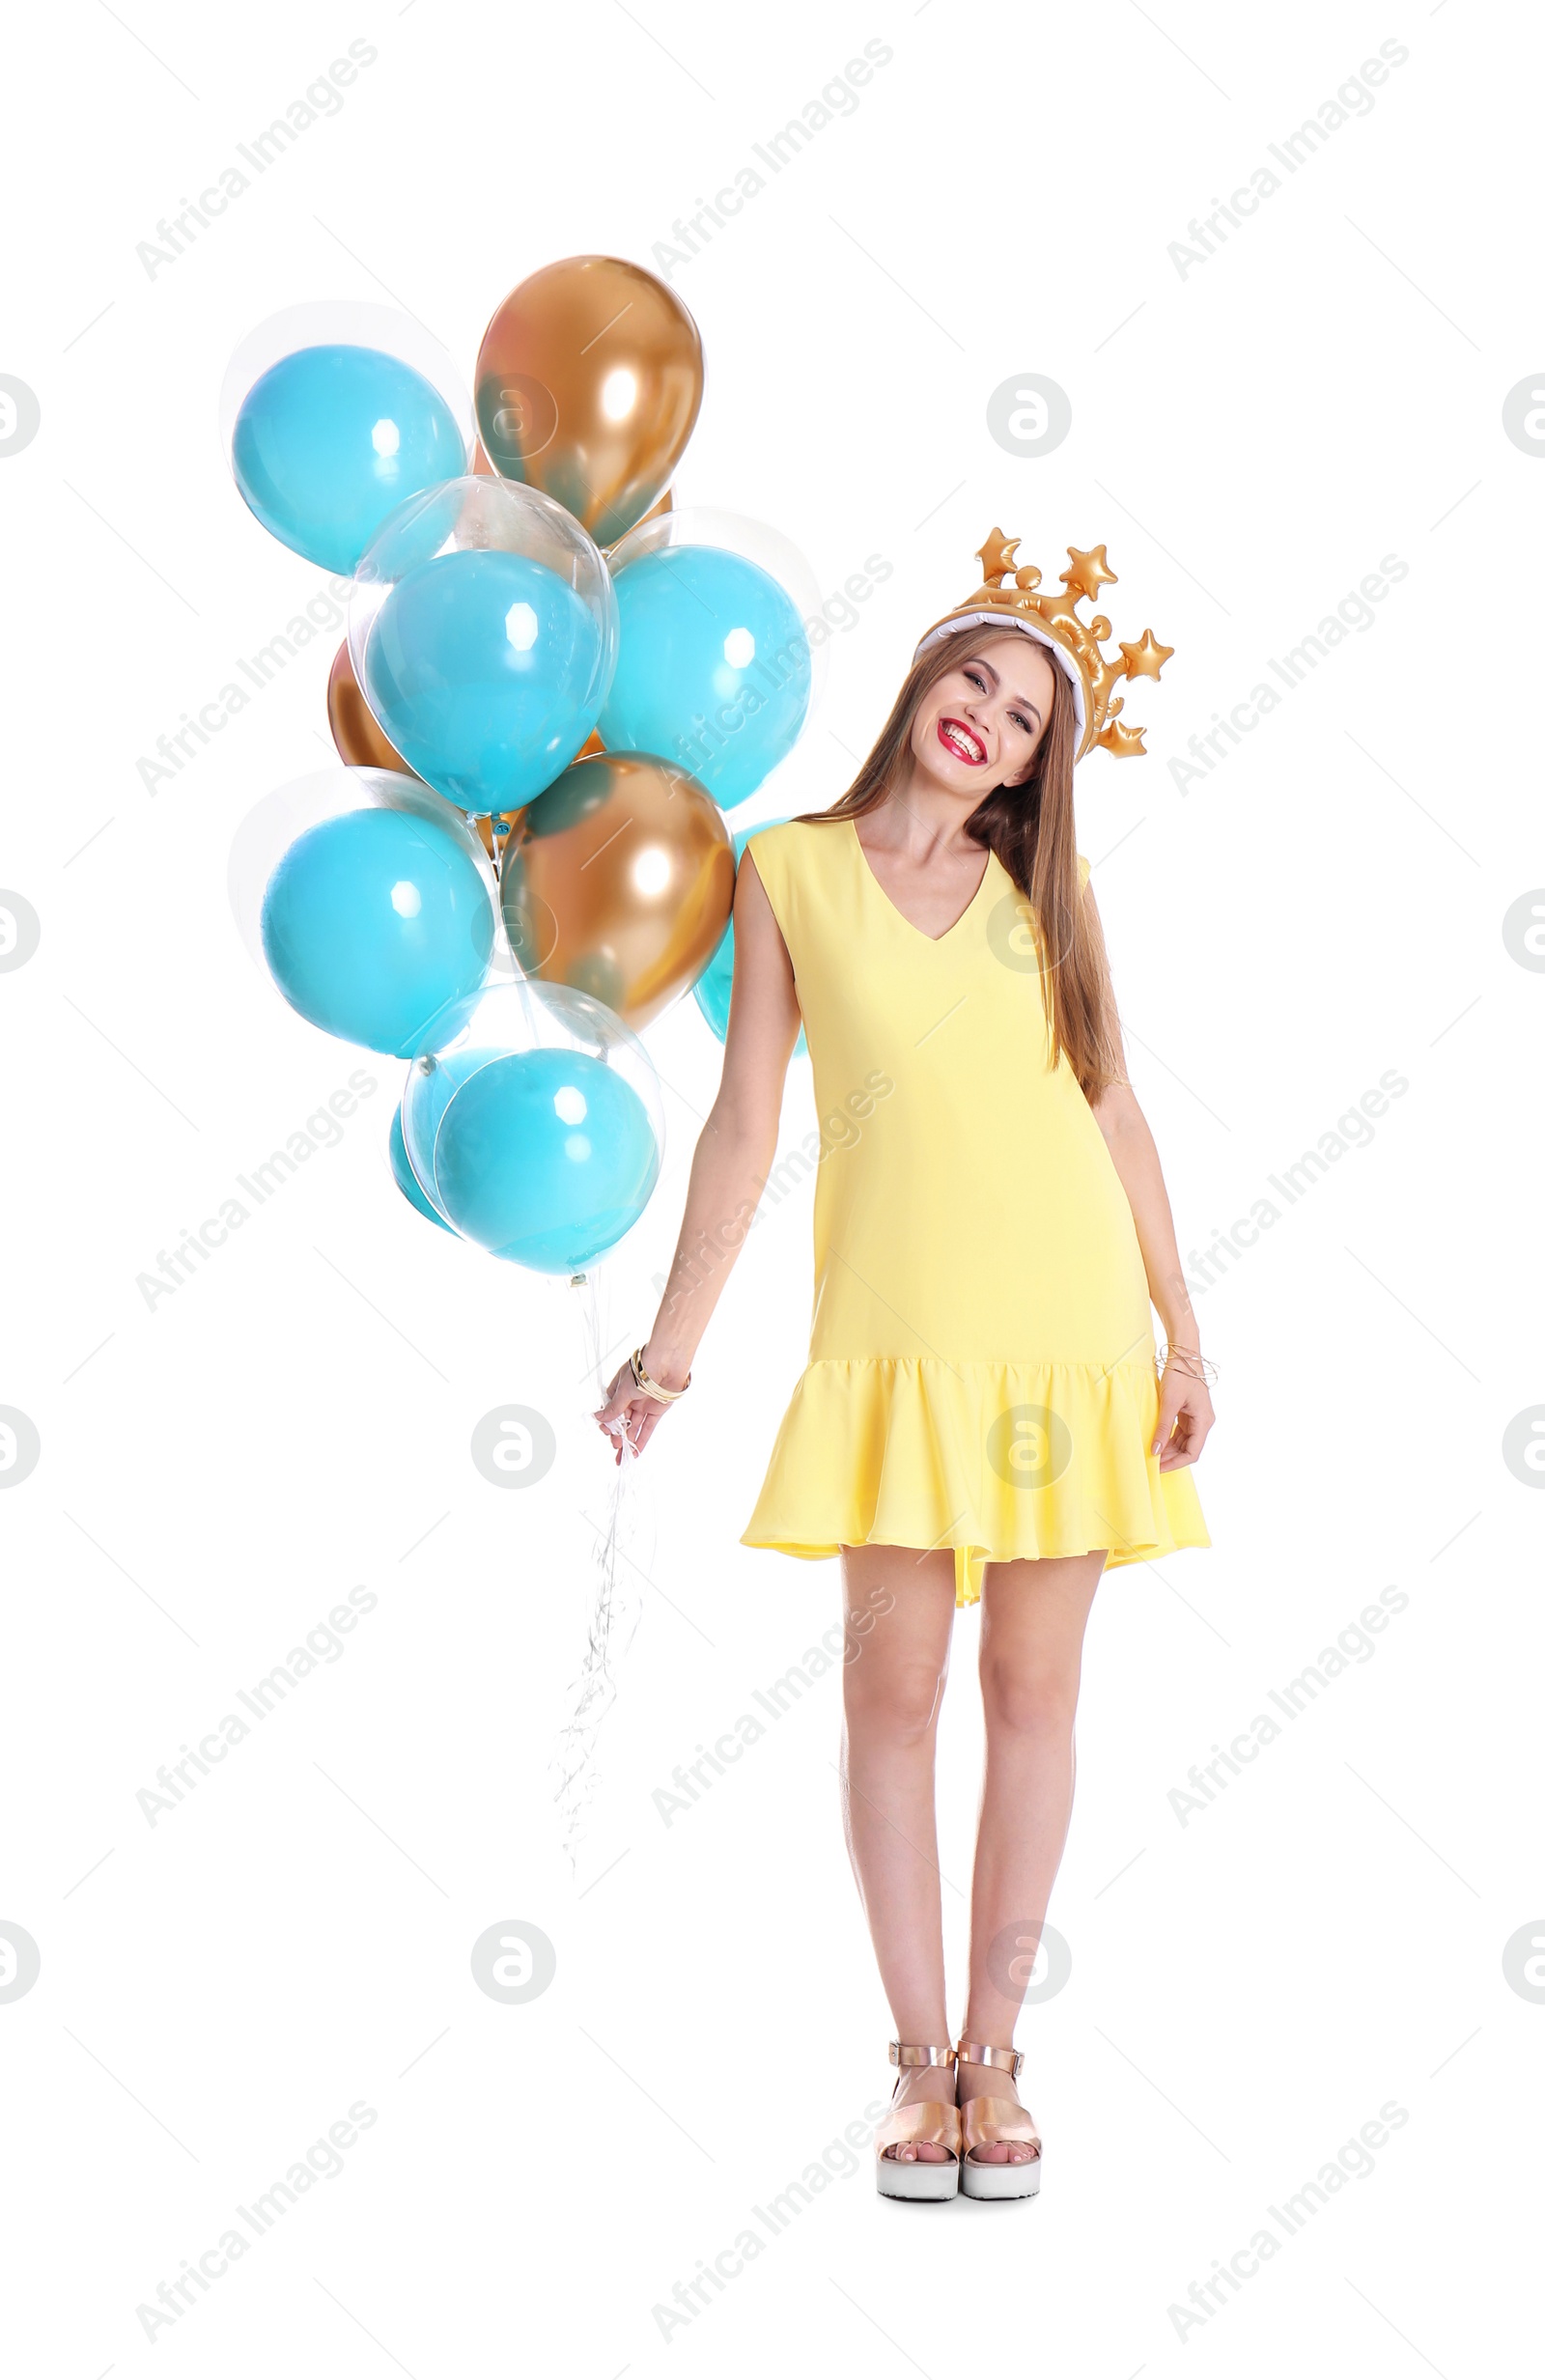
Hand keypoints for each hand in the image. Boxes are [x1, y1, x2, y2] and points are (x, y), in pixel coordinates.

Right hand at [592, 1353, 685, 1465]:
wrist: (666, 1363)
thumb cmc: (641, 1371)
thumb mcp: (623, 1391)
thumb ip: (614, 1408)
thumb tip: (598, 1418)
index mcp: (618, 1390)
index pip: (609, 1410)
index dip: (607, 1423)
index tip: (606, 1431)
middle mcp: (630, 1399)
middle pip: (621, 1421)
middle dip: (617, 1435)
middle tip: (616, 1445)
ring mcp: (643, 1405)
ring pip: (633, 1427)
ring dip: (628, 1442)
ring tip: (622, 1457)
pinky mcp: (656, 1410)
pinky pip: (648, 1428)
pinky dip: (642, 1440)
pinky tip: (636, 1452)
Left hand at [1153, 1354, 1214, 1470]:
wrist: (1184, 1355)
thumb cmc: (1180, 1375)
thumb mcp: (1168, 1403)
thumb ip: (1163, 1428)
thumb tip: (1156, 1451)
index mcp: (1204, 1421)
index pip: (1192, 1452)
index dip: (1176, 1463)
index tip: (1159, 1468)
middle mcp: (1203, 1422)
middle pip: (1189, 1449)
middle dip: (1171, 1458)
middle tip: (1151, 1464)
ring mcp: (1197, 1417)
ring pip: (1184, 1442)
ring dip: (1169, 1449)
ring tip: (1152, 1455)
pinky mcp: (1189, 1412)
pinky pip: (1181, 1432)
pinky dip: (1169, 1439)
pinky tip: (1157, 1442)